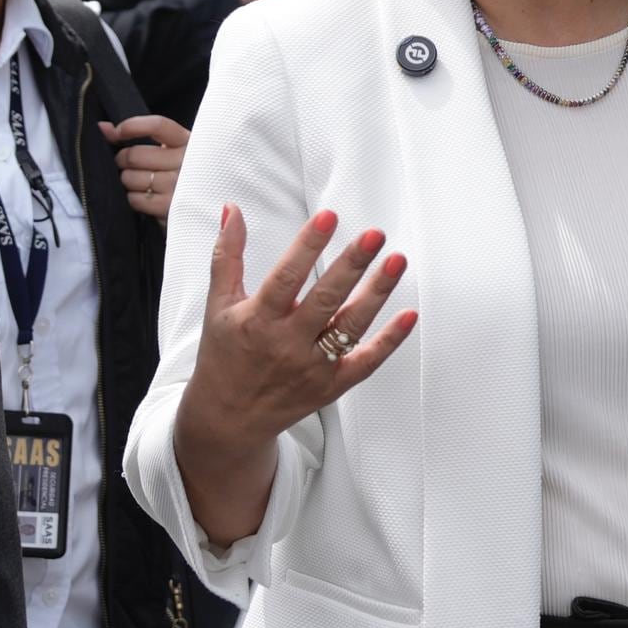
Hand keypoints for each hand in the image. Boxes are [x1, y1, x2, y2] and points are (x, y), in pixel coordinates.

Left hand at [103, 114, 188, 220]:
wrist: (208, 205)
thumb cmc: (181, 173)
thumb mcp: (171, 149)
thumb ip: (139, 134)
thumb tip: (103, 127)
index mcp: (187, 142)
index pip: (157, 125)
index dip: (131, 126)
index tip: (117, 132)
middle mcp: (185, 162)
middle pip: (135, 155)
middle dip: (122, 160)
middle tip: (127, 165)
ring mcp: (178, 185)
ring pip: (130, 178)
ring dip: (127, 180)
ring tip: (139, 183)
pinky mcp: (170, 207)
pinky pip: (134, 199)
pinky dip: (133, 198)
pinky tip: (144, 196)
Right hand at [174, 205, 416, 543]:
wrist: (228, 418)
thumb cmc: (224, 354)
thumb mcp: (218, 305)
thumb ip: (227, 256)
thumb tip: (233, 209)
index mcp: (257, 320)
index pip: (286, 278)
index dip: (307, 247)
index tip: (329, 217)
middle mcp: (286, 345)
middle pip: (325, 300)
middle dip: (352, 265)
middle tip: (375, 235)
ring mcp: (312, 368)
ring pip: (351, 327)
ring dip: (377, 293)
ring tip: (397, 261)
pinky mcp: (332, 387)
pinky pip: (366, 362)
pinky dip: (390, 341)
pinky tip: (409, 314)